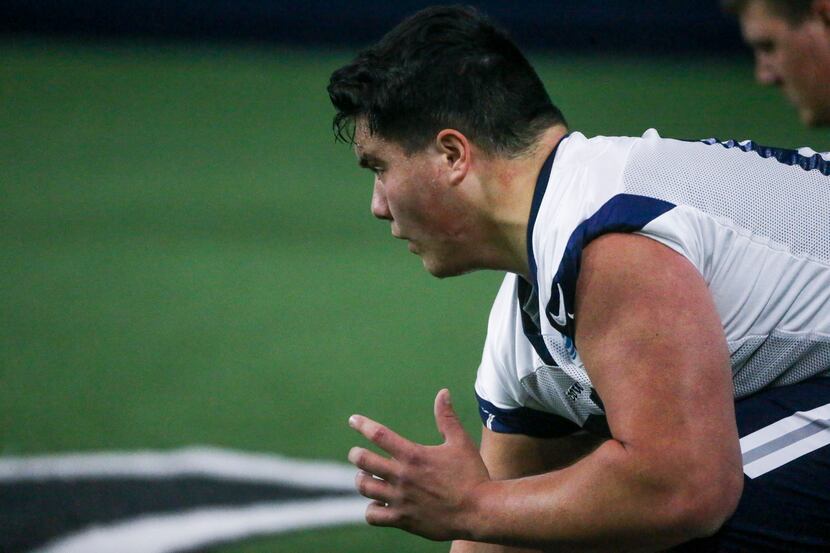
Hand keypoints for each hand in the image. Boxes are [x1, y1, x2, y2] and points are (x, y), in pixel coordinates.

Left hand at [348, 388, 490, 540]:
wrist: (480, 511)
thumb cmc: (472, 474)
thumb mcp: (460, 442)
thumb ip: (446, 418)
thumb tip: (442, 392)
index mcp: (413, 455)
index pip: (379, 434)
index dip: (362, 425)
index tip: (353, 420)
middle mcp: (402, 476)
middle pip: (363, 460)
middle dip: (356, 454)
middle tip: (357, 454)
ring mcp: (400, 499)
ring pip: (364, 487)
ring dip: (362, 479)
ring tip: (366, 477)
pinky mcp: (402, 519)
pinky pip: (372, 514)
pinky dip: (371, 508)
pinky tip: (378, 503)